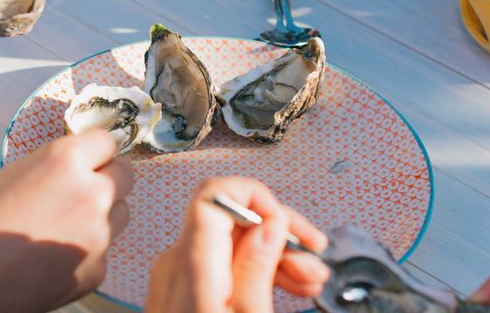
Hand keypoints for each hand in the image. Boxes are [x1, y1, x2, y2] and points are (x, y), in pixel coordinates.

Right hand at [0, 130, 131, 312]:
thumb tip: (61, 176)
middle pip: (124, 176)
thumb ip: (46, 172)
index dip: (95, 150)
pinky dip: (83, 253)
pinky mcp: (94, 272)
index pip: (107, 141)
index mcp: (65, 161)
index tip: (89, 157)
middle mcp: (91, 194)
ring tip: (61, 226)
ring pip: (119, 216)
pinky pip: (101, 253)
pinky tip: (50, 258)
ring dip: (101, 216)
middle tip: (78, 191)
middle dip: (106, 180)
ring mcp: (97, 237)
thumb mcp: (4, 178)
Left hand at [145, 177, 329, 312]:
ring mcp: (175, 279)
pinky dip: (252, 271)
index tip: (288, 223)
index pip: (214, 194)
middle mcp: (176, 264)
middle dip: (276, 232)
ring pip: (228, 244)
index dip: (256, 197)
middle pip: (228, 219)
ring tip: (309, 281)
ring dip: (272, 254)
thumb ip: (258, 267)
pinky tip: (284, 288)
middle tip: (314, 257)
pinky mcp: (181, 295)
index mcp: (191, 264)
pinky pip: (219, 267)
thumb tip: (269, 223)